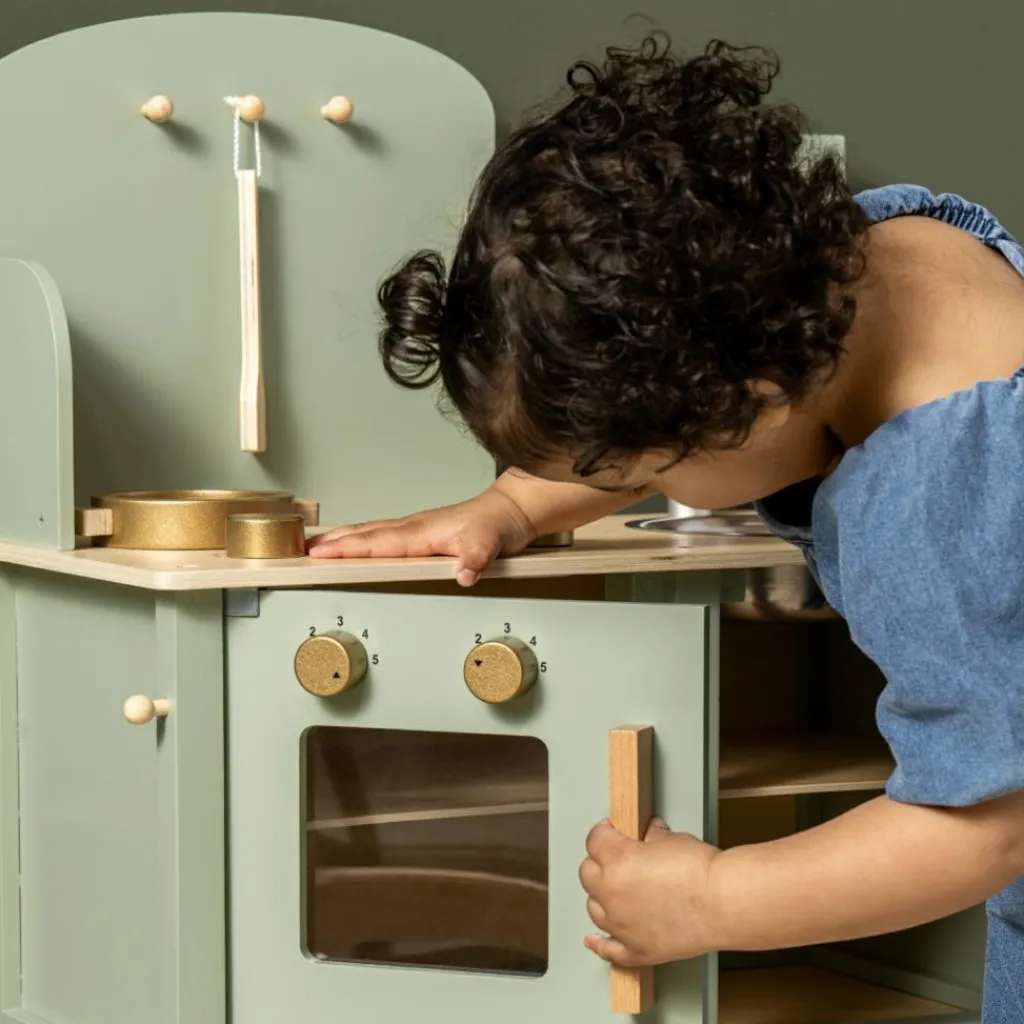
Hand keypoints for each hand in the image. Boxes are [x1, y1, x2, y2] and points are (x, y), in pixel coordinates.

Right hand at [306, 487, 533, 585]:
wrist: (512, 510)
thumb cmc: (499, 524)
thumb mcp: (491, 543)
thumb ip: (477, 558)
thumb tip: (465, 575)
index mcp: (422, 532)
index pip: (377, 542)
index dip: (349, 549)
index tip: (321, 552)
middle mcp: (414, 527)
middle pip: (365, 534)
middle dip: (333, 542)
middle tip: (302, 550)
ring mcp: (416, 527)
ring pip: (371, 532)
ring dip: (343, 537)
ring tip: (316, 545)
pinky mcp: (421, 531)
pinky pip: (383, 533)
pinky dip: (362, 536)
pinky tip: (356, 541)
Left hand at [579, 819, 719, 966]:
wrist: (723, 903)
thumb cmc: (701, 871)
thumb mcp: (671, 839)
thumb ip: (651, 837)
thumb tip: (650, 834)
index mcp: (617, 860)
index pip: (594, 840)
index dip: (602, 832)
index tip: (609, 831)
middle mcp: (612, 893)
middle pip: (588, 873)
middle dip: (599, 862)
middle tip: (615, 858)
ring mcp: (621, 924)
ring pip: (594, 908)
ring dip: (601, 897)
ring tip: (616, 891)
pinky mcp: (636, 949)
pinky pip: (607, 950)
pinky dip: (598, 944)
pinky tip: (593, 941)